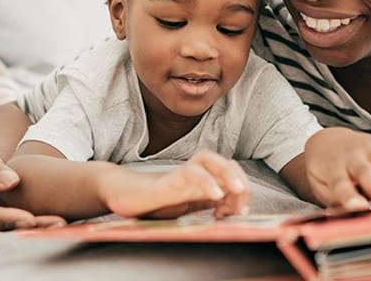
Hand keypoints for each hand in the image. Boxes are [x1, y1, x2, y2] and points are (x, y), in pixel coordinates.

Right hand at [0, 146, 66, 230]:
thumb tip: (11, 182)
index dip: (3, 220)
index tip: (28, 218)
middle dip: (25, 230)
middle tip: (54, 224)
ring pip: (11, 236)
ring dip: (38, 232)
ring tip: (60, 224)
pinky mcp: (3, 233)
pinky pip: (21, 233)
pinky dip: (40, 230)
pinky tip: (59, 225)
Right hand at [101, 150, 250, 218]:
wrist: (126, 197)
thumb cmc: (159, 201)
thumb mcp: (191, 206)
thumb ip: (209, 205)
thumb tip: (233, 210)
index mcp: (204, 178)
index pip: (232, 173)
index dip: (244, 189)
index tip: (241, 211)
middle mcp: (196, 171)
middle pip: (226, 163)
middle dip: (241, 181)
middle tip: (243, 205)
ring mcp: (182, 173)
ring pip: (210, 160)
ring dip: (228, 173)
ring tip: (238, 191)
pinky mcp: (169, 179)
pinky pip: (190, 173)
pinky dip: (206, 181)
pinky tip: (215, 195)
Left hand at [303, 127, 370, 210]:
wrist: (328, 141)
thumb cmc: (326, 172)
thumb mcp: (322, 187)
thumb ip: (338, 200)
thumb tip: (357, 214)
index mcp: (333, 168)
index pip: (339, 184)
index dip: (348, 196)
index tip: (357, 207)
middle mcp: (352, 156)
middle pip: (367, 172)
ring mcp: (369, 147)